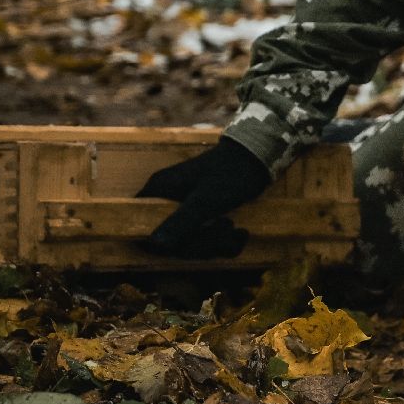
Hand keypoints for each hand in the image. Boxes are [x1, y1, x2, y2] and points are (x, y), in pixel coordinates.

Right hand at [135, 138, 270, 258]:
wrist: (259, 158)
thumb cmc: (230, 174)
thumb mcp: (205, 201)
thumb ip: (179, 223)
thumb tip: (154, 245)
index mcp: (159, 191)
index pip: (144, 228)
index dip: (163, 246)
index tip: (189, 246)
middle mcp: (166, 198)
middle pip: (170, 240)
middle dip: (201, 245)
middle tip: (227, 228)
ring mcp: (184, 206)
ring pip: (191, 242)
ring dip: (217, 244)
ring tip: (238, 232)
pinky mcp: (201, 212)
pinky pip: (205, 237)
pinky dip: (224, 242)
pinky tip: (241, 235)